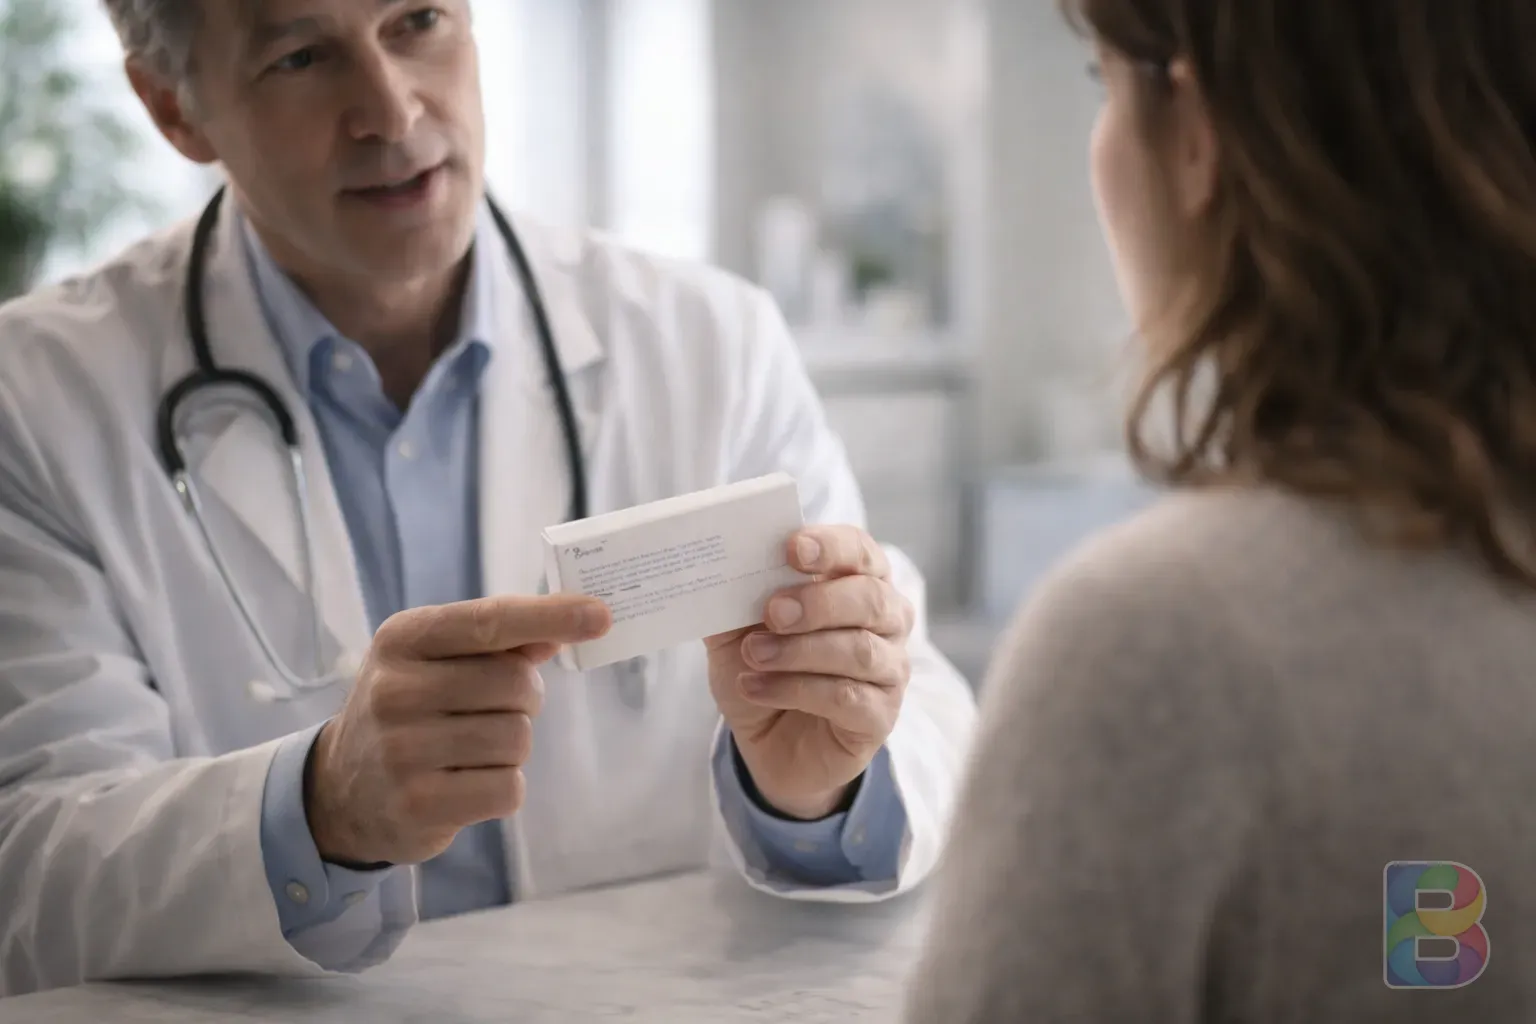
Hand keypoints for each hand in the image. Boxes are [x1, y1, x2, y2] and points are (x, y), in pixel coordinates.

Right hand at [306, 593, 610, 865]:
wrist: (342, 790)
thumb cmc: (409, 710)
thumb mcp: (435, 660)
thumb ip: (498, 642)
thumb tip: (564, 628)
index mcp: (403, 638)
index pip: (491, 620)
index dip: (550, 616)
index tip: (600, 615)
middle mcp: (395, 689)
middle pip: (516, 684)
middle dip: (524, 699)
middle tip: (493, 711)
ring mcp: (402, 750)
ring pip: (517, 738)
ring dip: (512, 746)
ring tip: (472, 750)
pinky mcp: (418, 804)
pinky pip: (508, 788)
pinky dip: (504, 786)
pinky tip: (467, 784)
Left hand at [706, 525, 913, 819]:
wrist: (770, 741)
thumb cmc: (764, 669)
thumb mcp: (736, 628)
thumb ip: (733, 595)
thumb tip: (716, 564)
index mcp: (857, 580)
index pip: (859, 551)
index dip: (831, 546)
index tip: (793, 548)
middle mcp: (886, 620)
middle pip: (869, 598)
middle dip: (817, 602)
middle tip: (771, 612)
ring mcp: (889, 670)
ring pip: (859, 650)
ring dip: (799, 651)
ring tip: (753, 655)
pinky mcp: (880, 716)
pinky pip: (847, 697)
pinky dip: (795, 690)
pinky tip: (756, 688)